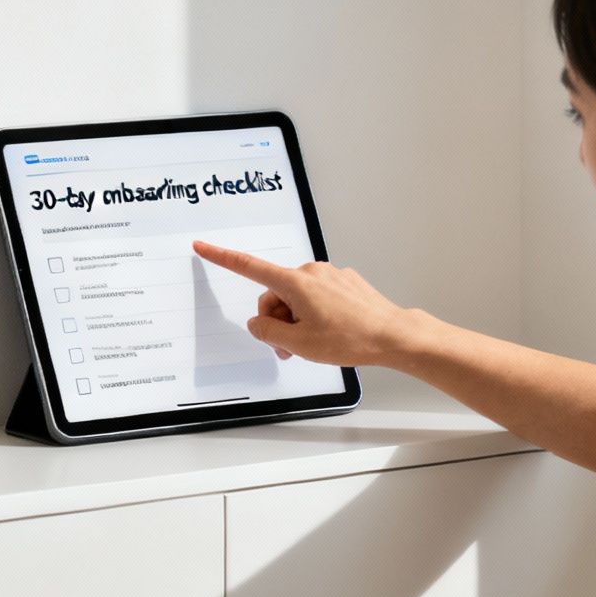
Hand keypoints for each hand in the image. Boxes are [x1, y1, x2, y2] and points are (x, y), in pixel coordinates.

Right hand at [191, 240, 416, 366]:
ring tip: (312, 345)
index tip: (203, 247)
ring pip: (297, 297)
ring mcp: (330, 275)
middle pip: (275, 294)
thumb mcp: (299, 344)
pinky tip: (329, 332)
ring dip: (296, 320)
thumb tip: (258, 324)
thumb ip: (269, 333)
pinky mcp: (345, 282)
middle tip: (288, 349)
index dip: (222, 257)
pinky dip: (314, 314)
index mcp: (295, 282)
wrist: (392, 335)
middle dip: (276, 321)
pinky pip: (317, 296)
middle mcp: (312, 272)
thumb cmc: (351, 338)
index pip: (249, 267)